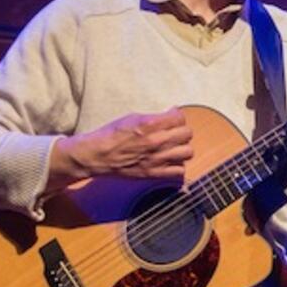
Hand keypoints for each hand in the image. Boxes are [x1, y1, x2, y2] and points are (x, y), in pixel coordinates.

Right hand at [54, 108, 193, 182]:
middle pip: (187, 134)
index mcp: (149, 124)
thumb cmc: (112, 134)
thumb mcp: (132, 117)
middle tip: (173, 133)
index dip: (177, 117)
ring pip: (188, 152)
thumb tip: (172, 114)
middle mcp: (156, 141)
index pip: (180, 118)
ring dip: (182, 148)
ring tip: (174, 148)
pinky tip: (170, 161)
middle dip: (182, 131)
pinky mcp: (154, 173)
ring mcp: (157, 158)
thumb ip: (154, 117)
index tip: (173, 119)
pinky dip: (177, 166)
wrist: (98, 156)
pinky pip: (180, 171)